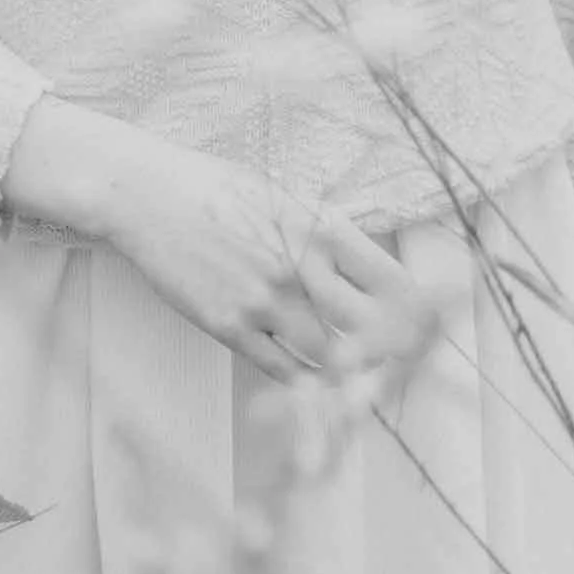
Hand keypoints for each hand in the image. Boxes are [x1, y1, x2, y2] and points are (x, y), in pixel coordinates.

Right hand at [1, 98, 438, 385]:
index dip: (414, 312)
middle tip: (400, 368)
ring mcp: (265, 300)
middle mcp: (300, 267)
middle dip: (390, 353)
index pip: (390, 281)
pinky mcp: (231, 326)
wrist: (148, 197)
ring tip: (359, 385)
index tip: (425, 328)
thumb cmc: (217, 189)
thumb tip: (366, 264)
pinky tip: (309, 382)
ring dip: (345, 373)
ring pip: (328, 358)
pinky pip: (282, 369)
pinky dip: (301, 381)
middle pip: (368, 329)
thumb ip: (325, 232)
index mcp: (320, 229)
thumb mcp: (282, 197)